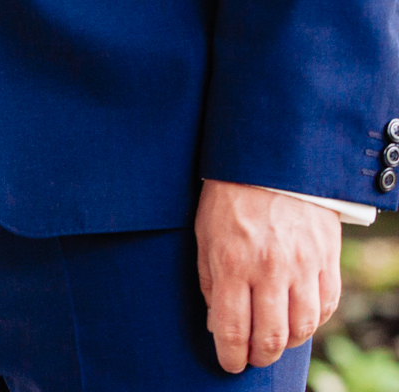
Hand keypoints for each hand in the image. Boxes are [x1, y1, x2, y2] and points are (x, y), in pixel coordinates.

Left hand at [196, 179, 342, 372]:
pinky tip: (297, 321)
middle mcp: (270, 270)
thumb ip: (211, 283)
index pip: (232, 328)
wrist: (273, 166)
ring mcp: (303, 267)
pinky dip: (312, 322)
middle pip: (271, 336)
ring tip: (273, 342)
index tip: (229, 364)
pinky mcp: (327, 261)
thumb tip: (218, 324)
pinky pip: (326, 306)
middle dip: (259, 356)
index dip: (231, 355)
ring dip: (287, 344)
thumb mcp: (205, 238)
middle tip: (251, 358)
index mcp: (233, 264)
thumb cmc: (229, 201)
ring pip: (302, 327)